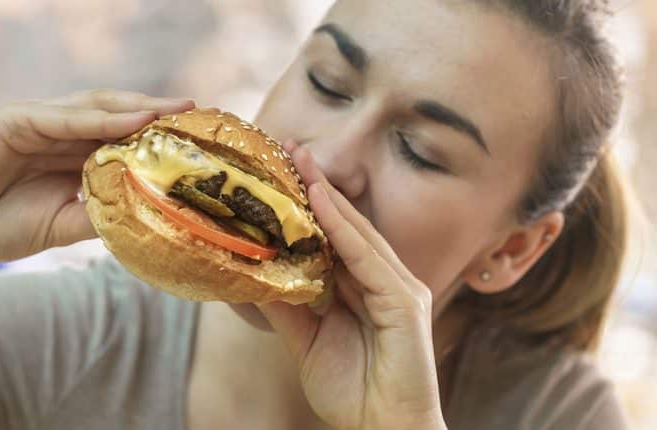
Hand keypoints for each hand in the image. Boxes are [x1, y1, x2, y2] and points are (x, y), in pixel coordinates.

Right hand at [0, 89, 193, 279]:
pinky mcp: (16, 119)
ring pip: (95, 107)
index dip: (156, 133)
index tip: (193, 138)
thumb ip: (104, 212)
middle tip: (193, 111)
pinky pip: (64, 117)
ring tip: (171, 110)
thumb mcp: (68, 223)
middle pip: (116, 113)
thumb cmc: (5, 227)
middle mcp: (61, 131)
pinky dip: (99, 118)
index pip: (122, 135)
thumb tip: (152, 213)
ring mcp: (39, 121)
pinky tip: (132, 120)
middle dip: (155, 111)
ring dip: (134, 107)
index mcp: (74, 152)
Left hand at [258, 141, 446, 429]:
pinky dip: (344, 229)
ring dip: (328, 197)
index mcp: (366, 289)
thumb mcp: (308, 342)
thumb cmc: (352, 392)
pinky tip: (321, 201)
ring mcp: (399, 289)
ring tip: (300, 162)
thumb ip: (287, 308)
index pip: (337, 237)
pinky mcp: (405, 303)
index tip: (284, 173)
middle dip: (319, 187)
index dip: (312, 205)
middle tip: (291, 149)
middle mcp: (386, 281)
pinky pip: (368, 258)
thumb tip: (257, 278)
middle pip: (350, 225)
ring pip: (359, 234)